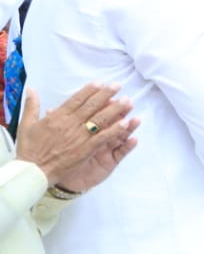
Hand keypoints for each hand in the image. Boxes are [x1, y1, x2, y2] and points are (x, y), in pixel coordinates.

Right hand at [13, 84, 134, 187]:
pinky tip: (125, 123)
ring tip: (127, 101)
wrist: (33, 170)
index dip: (90, 90)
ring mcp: (79, 137)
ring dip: (115, 109)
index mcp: (57, 117)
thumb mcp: (26, 124)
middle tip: (118, 85)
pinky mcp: (85, 149)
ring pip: (100, 119)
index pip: (76, 99)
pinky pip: (103, 137)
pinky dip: (114, 130)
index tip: (101, 83)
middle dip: (106, 94)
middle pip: (91, 106)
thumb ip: (31, 106)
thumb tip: (31, 89)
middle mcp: (70, 124)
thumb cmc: (29, 149)